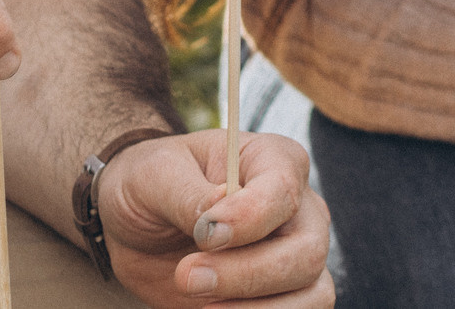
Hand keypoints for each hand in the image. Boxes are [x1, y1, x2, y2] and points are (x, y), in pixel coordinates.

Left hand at [101, 132, 332, 306]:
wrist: (141, 228)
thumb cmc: (154, 185)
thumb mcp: (155, 174)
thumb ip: (188, 194)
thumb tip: (218, 211)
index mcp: (274, 160)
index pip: (283, 191)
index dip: (248, 218)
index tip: (204, 236)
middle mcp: (299, 209)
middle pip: (306, 252)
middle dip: (246, 275)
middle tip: (187, 277)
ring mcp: (296, 254)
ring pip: (314, 293)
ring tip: (199, 304)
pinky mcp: (283, 294)